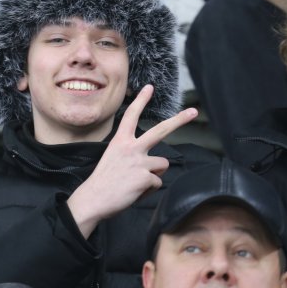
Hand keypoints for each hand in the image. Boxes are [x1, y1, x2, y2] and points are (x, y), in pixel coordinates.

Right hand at [66, 85, 197, 238]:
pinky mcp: (145, 177)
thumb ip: (132, 155)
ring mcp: (139, 162)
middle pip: (160, 130)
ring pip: (162, 164)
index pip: (131, 116)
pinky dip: (148, 190)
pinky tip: (134, 192)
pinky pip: (157, 183)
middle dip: (179, 120)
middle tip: (193, 111)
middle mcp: (131, 147)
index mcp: (120, 141)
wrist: (93, 199)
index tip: (149, 88)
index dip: (141, 100)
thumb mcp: (113, 158)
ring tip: (135, 182)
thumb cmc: (103, 182)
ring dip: (153, 175)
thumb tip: (152, 164)